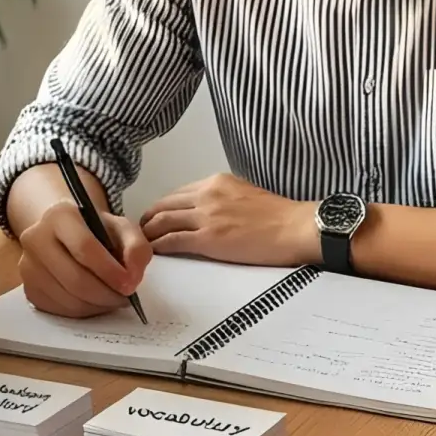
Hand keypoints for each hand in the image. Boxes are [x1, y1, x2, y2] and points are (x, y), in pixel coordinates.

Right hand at [18, 202, 150, 318]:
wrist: (65, 235)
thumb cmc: (96, 231)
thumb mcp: (121, 228)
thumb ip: (136, 246)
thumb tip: (132, 277)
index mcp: (60, 215)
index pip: (85, 248)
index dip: (110, 271)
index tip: (130, 286)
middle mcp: (36, 238)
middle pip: (75, 279)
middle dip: (106, 294)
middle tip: (125, 298)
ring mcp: (28, 266)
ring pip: (68, 299)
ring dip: (97, 306)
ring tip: (113, 299)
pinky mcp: (29, 289)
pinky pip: (60, 310)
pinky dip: (83, 312)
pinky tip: (95, 301)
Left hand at [139, 173, 315, 265]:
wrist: (294, 228)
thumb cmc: (278, 216)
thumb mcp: (245, 194)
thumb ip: (222, 198)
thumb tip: (208, 211)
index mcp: (216, 182)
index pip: (177, 193)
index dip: (162, 207)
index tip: (155, 218)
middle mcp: (207, 194)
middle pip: (164, 204)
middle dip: (148, 219)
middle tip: (141, 232)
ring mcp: (206, 216)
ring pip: (163, 221)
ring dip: (148, 233)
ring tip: (141, 245)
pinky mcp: (208, 239)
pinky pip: (172, 241)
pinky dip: (159, 247)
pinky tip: (154, 253)